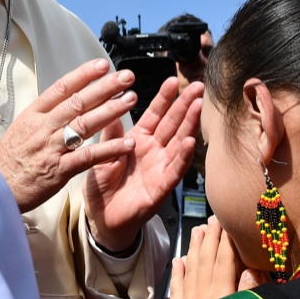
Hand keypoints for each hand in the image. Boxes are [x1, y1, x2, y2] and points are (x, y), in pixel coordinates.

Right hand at [0, 59, 140, 212]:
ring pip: (86, 124)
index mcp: (34, 115)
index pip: (61, 88)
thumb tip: (63, 101)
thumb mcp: (21, 129)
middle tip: (126, 77)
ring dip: (111, 110)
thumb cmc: (7, 160)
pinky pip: (89, 157)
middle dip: (105, 87)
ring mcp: (52, 147)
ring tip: (130, 99)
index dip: (83, 75)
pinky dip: (109, 149)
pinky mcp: (59, 170)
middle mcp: (44, 127)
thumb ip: (43, 116)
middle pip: (78, 101)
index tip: (102, 65)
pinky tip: (127, 143)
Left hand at [83, 77, 201, 251]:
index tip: (172, 80)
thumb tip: (112, 107)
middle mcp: (153, 151)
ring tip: (198, 105)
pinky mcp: (161, 187)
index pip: (154, 115)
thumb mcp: (100, 154)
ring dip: (189, 124)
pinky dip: (182, 157)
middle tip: (197, 86)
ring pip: (178, 142)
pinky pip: (174, 170)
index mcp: (138, 140)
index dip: (164, 98)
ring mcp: (160, 168)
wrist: (101, 218)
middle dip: (185, 104)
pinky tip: (190, 142)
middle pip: (172, 124)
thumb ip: (110, 133)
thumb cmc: (102, 187)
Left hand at [169, 217, 262, 298]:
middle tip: (212, 218)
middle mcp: (202, 298)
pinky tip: (178, 261)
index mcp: (222, 296)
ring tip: (196, 231)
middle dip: (209, 237)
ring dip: (193, 249)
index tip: (226, 221)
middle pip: (205, 260)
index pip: (224, 259)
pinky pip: (176, 291)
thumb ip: (251, 294)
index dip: (225, 239)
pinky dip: (177, 274)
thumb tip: (251, 269)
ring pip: (189, 271)